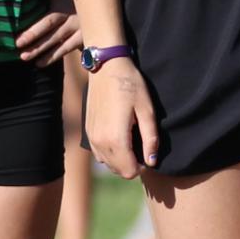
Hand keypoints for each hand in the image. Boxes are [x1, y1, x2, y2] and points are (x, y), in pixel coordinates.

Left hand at [14, 0, 81, 66]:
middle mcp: (69, 8)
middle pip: (49, 21)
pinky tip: (38, 63)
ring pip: (56, 37)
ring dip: (39, 48)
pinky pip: (65, 48)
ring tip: (23, 56)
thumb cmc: (62, 9)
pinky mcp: (83, 37)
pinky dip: (51, 57)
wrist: (91, 17)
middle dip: (33, 33)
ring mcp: (78, 23)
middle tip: (17, 42)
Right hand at [84, 57, 159, 178]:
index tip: (148, 152)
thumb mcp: (147, 110)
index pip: (129, 171)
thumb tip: (152, 161)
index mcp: (115, 138)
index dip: (142, 167)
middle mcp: (99, 141)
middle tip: (142, 146)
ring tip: (131, 140)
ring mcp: (91, 136)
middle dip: (132, 164)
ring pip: (107, 164)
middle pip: (118, 170)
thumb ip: (150, 139)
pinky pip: (99, 153)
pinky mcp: (88, 131)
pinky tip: (119, 137)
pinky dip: (110, 152)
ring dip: (120, 159)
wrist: (105, 67)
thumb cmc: (129, 85)